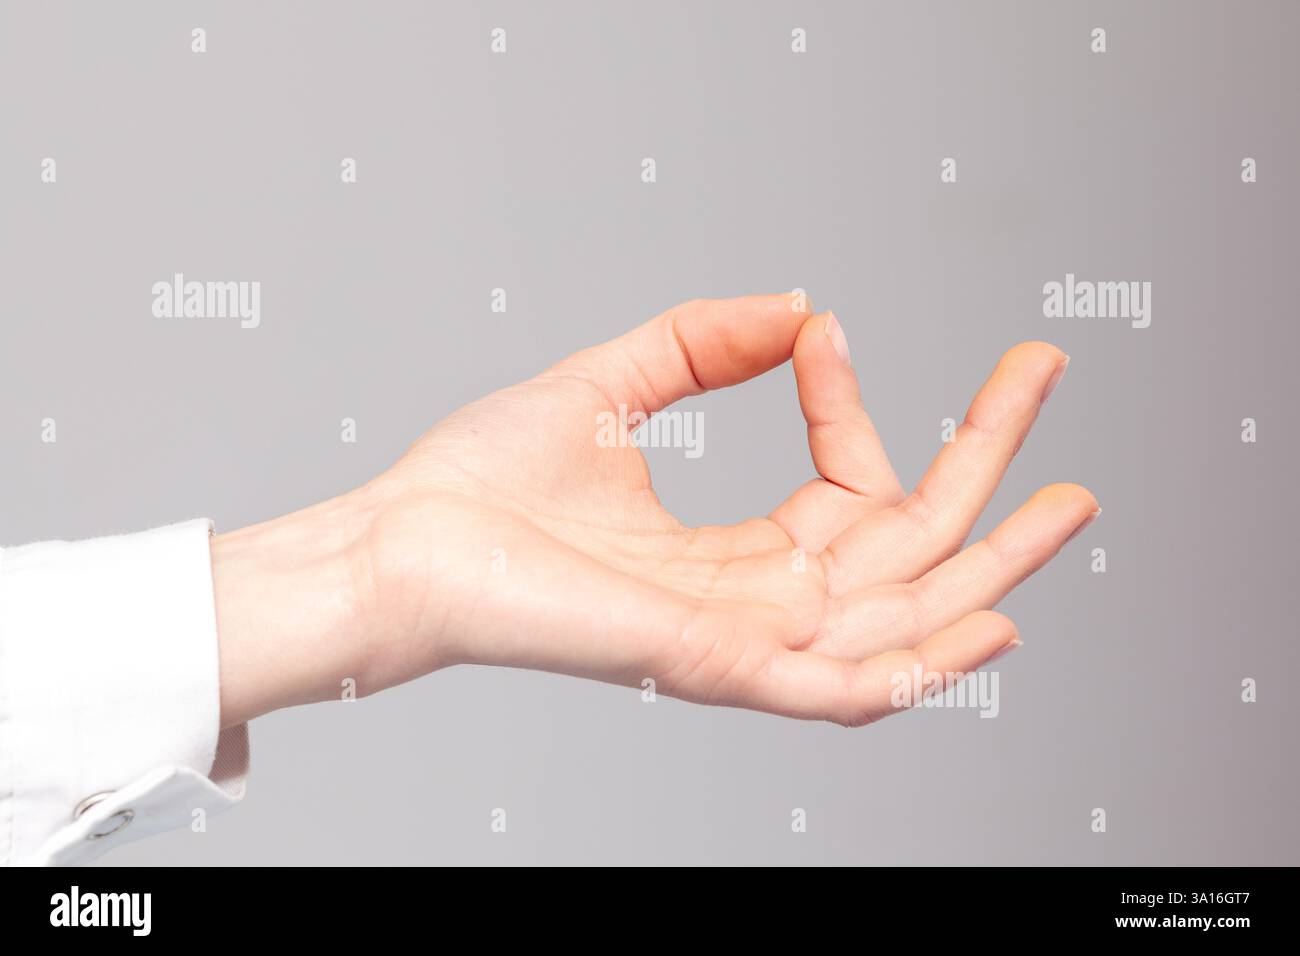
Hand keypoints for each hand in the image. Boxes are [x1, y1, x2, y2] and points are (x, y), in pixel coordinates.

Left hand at [212, 293, 1095, 727]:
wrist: (401, 539)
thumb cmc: (483, 484)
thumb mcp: (611, 385)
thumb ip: (706, 343)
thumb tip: (802, 307)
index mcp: (732, 552)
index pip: (845, 490)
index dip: (854, 408)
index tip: (825, 333)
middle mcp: (749, 603)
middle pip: (901, 553)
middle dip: (985, 477)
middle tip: (1046, 389)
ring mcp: (735, 641)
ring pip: (894, 621)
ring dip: (989, 572)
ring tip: (1066, 504)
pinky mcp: (703, 664)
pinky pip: (830, 689)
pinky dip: (914, 672)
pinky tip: (989, 625)